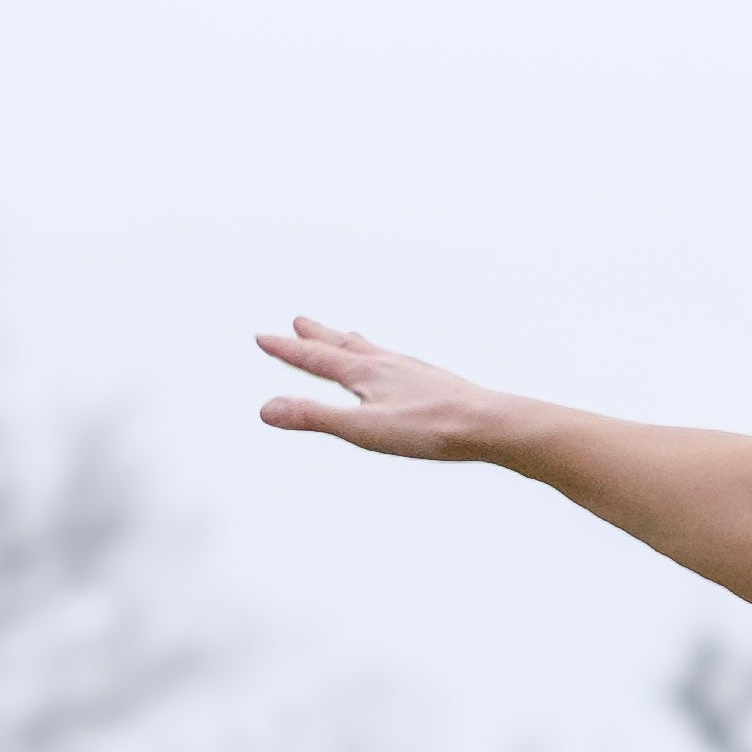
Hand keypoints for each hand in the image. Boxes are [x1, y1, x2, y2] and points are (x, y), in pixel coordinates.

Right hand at [256, 317, 505, 457]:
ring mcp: (413, 371)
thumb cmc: (428, 428)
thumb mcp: (361, 429)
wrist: (487, 423)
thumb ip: (314, 418)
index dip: (286, 350)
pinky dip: (386, 359)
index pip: (315, 359)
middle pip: (344, 346)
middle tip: (299, 322)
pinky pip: (401, 364)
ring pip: (374, 351)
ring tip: (347, 335)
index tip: (264, 337)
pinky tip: (401, 370)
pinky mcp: (435, 384)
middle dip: (317, 338)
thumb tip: (266, 411)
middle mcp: (387, 363)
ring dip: (352, 343)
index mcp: (364, 372)